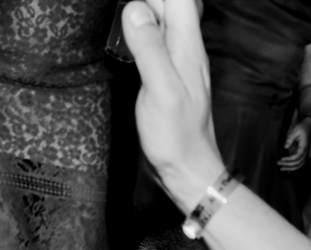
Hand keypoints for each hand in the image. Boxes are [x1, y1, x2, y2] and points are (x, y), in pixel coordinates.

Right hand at [123, 0, 225, 209]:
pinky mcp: (168, 76)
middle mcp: (186, 52)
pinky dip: (144, 31)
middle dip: (150, 0)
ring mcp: (178, 64)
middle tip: (121, 12)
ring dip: (145, 11)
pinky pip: (158, 41)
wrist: (188, 171)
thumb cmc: (177, 137)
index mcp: (188, 49)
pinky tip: (129, 37)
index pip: (181, 0)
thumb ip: (150, 48)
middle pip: (173, 5)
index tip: (131, 3)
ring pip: (165, 22)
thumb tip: (136, 8)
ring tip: (122, 17)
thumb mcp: (161, 90)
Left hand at [278, 119, 310, 171]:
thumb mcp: (295, 131)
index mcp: (303, 147)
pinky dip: (293, 168)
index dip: (289, 159)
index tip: (282, 159)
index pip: (297, 156)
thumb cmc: (302, 129)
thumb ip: (290, 139)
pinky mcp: (302, 155)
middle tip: (278, 164)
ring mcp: (304, 155)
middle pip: (298, 163)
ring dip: (290, 168)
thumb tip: (285, 147)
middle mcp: (305, 153)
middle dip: (288, 165)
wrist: (309, 128)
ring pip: (299, 165)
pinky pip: (298, 164)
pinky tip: (287, 171)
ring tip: (281, 169)